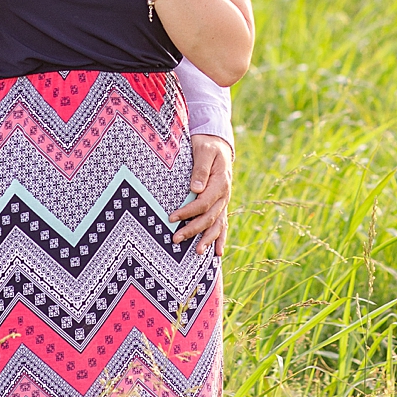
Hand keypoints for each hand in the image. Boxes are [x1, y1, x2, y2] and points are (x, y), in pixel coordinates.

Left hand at [169, 135, 232, 256]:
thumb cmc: (207, 145)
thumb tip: (196, 189)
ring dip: (208, 239)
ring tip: (198, 253)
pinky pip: (222, 224)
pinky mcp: (220, 204)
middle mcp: (224, 195)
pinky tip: (218, 253)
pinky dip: (220, 238)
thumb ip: (201, 169)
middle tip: (175, 239)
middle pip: (209, 217)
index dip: (188, 212)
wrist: (218, 143)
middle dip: (193, 230)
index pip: (204, 202)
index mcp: (220, 182)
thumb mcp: (204, 150)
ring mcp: (224, 201)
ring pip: (217, 224)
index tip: (171, 217)